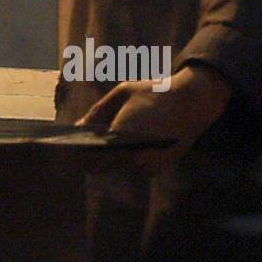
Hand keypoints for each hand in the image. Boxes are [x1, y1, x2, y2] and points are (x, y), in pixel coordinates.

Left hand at [76, 64, 232, 170]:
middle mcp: (134, 157)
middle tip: (89, 141)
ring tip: (111, 136)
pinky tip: (130, 139)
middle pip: (103, 166)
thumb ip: (98, 112)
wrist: (192, 102)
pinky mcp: (158, 167)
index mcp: (121, 137)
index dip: (80, 155)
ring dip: (113, 156)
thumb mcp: (122, 94)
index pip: (91, 160)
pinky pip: (134, 166)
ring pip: (119, 167)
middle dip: (95, 156)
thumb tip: (78, 126)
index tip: (69, 149)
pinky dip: (129, 157)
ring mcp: (148, 165)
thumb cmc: (154, 93)